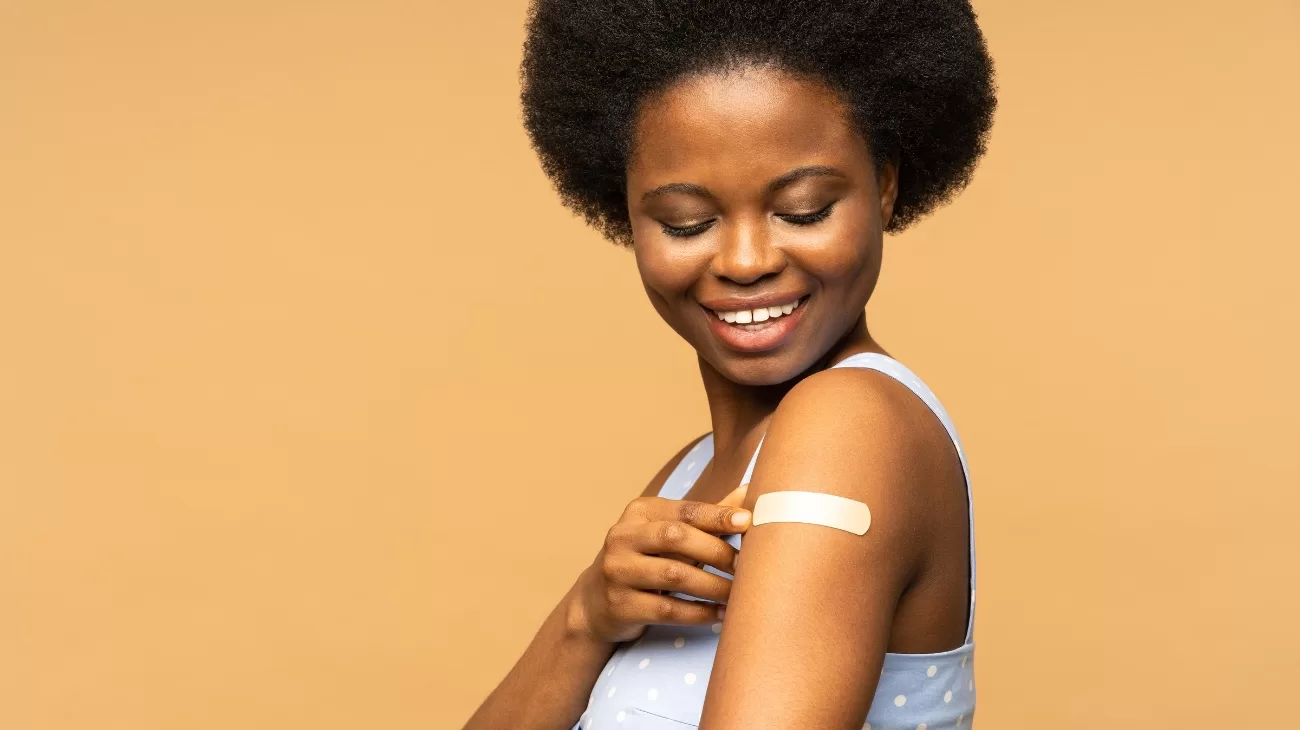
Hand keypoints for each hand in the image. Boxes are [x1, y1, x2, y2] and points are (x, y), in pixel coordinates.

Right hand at [568, 485, 750, 643]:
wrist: (595, 601)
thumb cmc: (646, 560)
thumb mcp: (668, 533)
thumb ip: (706, 517)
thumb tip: (749, 491)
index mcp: (639, 512)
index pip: (684, 510)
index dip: (717, 515)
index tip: (748, 522)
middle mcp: (623, 537)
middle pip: (676, 538)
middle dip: (717, 552)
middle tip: (746, 567)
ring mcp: (617, 571)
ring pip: (673, 575)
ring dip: (713, 586)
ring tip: (738, 594)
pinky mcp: (620, 605)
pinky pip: (667, 609)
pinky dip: (698, 612)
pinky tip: (720, 614)